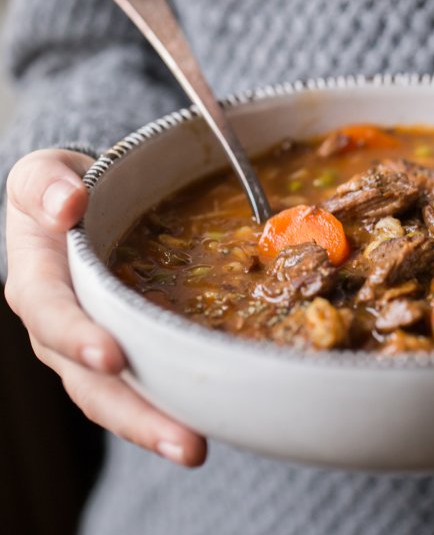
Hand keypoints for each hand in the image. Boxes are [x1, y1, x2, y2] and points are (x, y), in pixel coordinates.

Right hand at [4, 149, 205, 465]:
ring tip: (197, 449)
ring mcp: (90, 347)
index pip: (51, 316)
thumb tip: (66, 206)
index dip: (76, 337)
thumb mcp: (45, 174)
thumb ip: (45, 184)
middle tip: (186, 443)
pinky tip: (204, 422)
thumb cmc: (66, 193)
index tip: (112, 357)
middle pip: (90, 382)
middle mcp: (61, 329)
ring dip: (154, 427)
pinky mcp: (123, 352)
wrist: (84, 211)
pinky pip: (140, 386)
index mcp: (39, 283)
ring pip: (116, 399)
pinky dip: (166, 407)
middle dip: (134, 414)